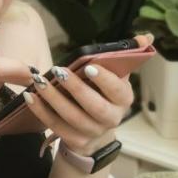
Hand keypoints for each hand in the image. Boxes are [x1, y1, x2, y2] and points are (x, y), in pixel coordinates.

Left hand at [23, 34, 153, 156]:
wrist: (96, 128)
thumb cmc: (103, 92)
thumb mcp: (115, 75)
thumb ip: (125, 56)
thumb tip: (146, 36)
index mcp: (124, 99)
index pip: (117, 90)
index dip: (104, 79)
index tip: (89, 67)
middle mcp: (112, 118)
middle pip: (95, 106)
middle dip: (76, 89)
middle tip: (59, 71)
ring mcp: (94, 132)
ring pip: (73, 117)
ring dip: (54, 99)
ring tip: (39, 82)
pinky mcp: (76, 141)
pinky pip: (56, 126)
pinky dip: (42, 112)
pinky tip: (31, 97)